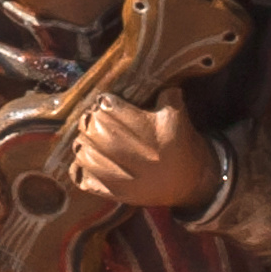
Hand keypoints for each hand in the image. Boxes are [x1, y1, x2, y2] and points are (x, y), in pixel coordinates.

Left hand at [75, 101, 213, 210]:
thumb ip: (166, 96)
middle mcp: (143, 157)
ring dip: (82, 144)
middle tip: (89, 118)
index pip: (115, 111)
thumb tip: (147, 76)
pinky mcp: (120, 195)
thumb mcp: (178, 116)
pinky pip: (89, 182)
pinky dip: (81, 170)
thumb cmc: (180, 144)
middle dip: (89, 122)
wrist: (190, 183)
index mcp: (158, 133)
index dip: (104, 103)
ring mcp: (130, 179)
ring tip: (84, 138)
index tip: (103, 101)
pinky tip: (83, 161)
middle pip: (98, 133)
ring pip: (89, 157)